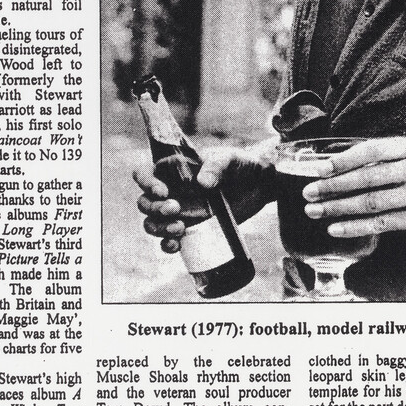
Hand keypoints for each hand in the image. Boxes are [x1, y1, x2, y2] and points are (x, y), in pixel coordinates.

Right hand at [134, 146, 275, 253]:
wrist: (260, 187)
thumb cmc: (242, 166)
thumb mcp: (231, 159)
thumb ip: (217, 165)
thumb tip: (202, 183)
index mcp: (173, 171)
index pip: (145, 174)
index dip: (146, 183)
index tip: (163, 191)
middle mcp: (171, 192)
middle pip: (144, 203)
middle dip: (154, 209)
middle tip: (176, 209)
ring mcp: (180, 212)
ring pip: (152, 223)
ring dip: (158, 229)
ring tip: (179, 228)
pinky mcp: (192, 230)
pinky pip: (169, 241)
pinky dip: (167, 245)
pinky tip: (176, 245)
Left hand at [301, 137, 405, 238]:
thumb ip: (381, 159)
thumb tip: (336, 164)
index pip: (370, 151)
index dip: (342, 160)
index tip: (317, 169)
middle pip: (367, 178)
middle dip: (333, 186)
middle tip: (308, 193)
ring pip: (371, 202)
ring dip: (339, 208)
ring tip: (315, 211)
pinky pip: (382, 223)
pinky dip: (356, 226)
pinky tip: (336, 228)